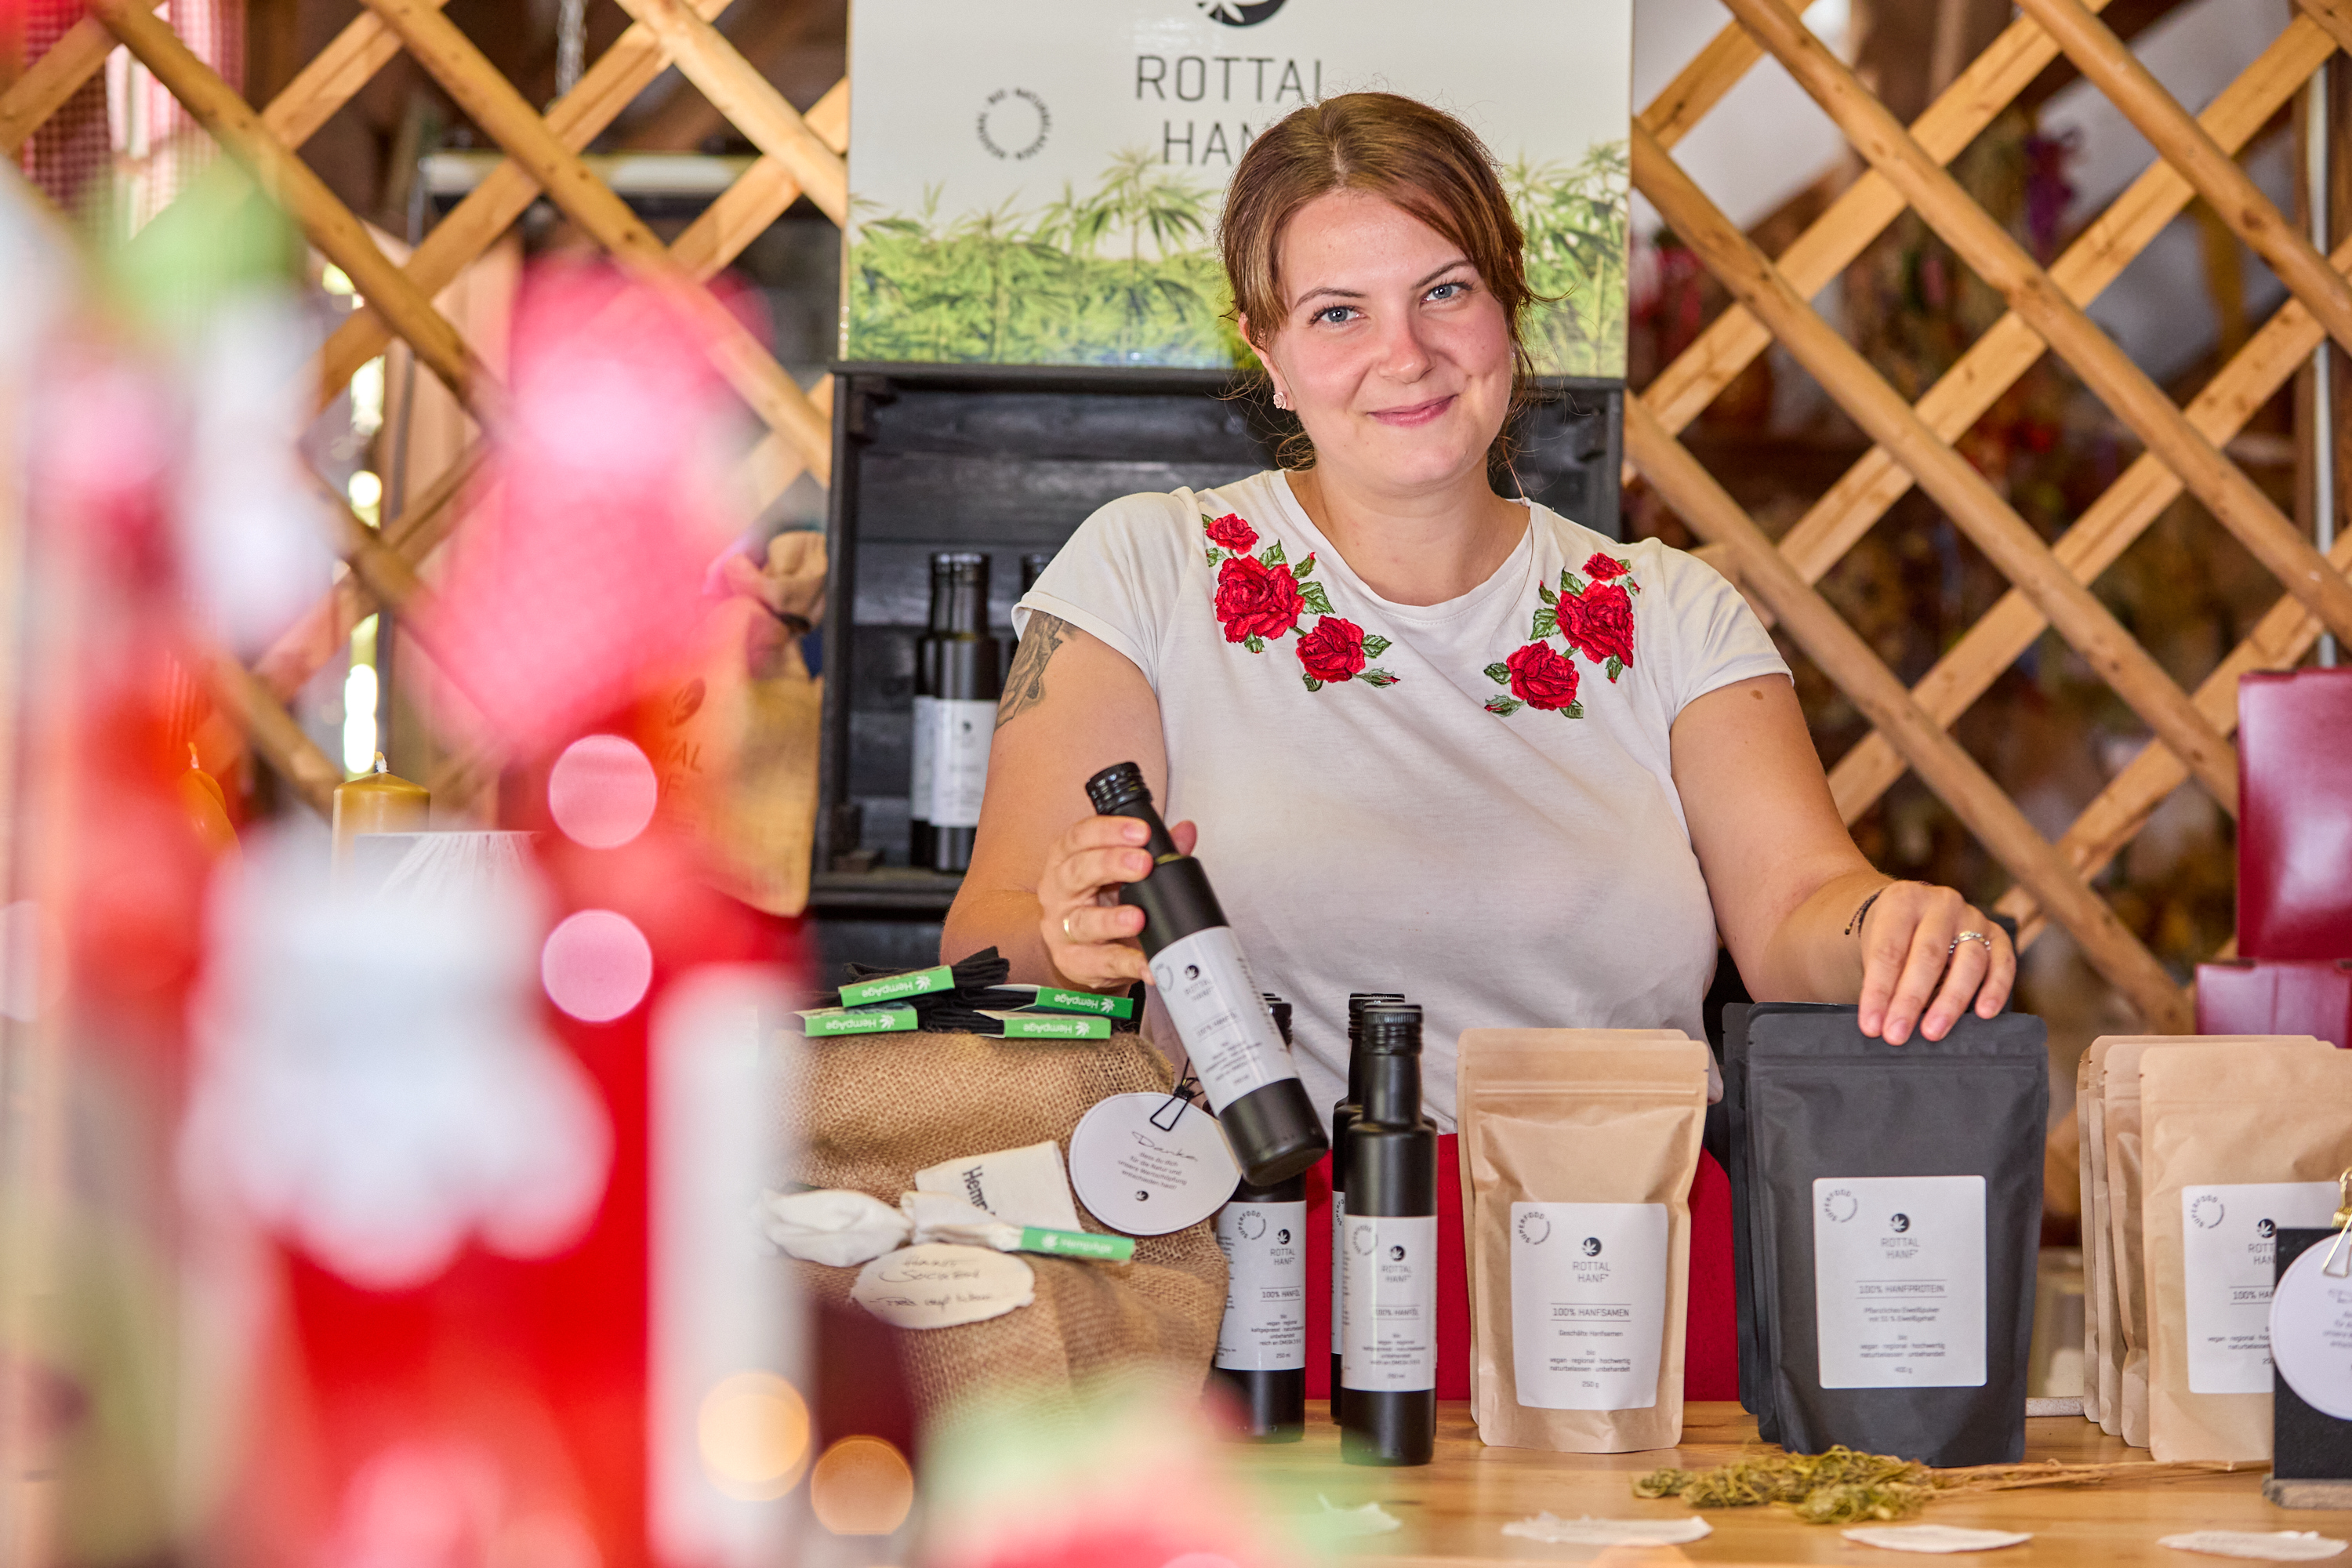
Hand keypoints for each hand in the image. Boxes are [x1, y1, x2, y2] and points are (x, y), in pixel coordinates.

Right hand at [1036, 814, 1197, 990]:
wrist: (1089, 949)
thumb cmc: (1099, 902)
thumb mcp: (1123, 872)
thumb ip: (1154, 851)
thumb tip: (1184, 833)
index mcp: (1066, 859)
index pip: (1079, 837)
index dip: (1109, 831)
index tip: (1140, 832)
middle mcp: (1058, 890)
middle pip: (1077, 872)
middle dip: (1111, 864)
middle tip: (1143, 864)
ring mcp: (1062, 928)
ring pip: (1083, 921)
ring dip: (1112, 920)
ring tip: (1138, 918)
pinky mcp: (1073, 961)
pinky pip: (1101, 962)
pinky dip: (1127, 963)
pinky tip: (1146, 962)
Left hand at [1854, 881, 2016, 1043]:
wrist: (1915, 910)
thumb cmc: (1891, 935)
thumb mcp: (1874, 945)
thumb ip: (1880, 978)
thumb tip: (1879, 1023)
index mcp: (1902, 901)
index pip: (1888, 950)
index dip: (1878, 991)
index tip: (1870, 1025)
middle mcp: (1941, 904)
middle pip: (1928, 956)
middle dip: (1910, 1000)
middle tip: (1896, 1034)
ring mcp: (1973, 917)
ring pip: (1968, 961)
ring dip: (1950, 1002)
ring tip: (1933, 1032)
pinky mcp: (1996, 934)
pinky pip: (2003, 962)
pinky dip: (1996, 989)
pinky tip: (1983, 1013)